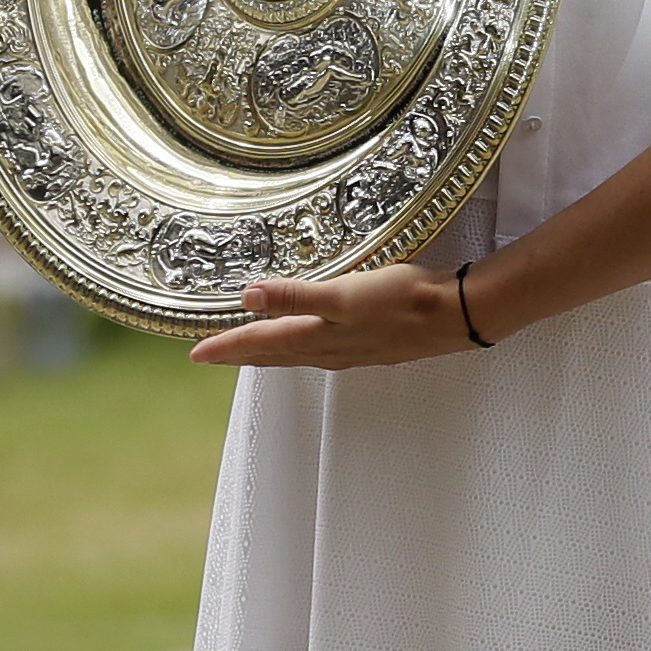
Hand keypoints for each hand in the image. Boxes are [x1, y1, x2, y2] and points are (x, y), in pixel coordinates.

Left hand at [186, 262, 466, 367]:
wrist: (455, 314)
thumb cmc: (403, 301)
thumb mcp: (343, 294)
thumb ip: (295, 296)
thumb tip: (249, 296)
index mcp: (316, 339)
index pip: (258, 345)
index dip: (224, 347)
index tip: (194, 353)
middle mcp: (329, 350)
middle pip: (272, 356)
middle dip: (240, 354)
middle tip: (211, 356)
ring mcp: (350, 350)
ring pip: (295, 356)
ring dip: (267, 354)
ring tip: (248, 351)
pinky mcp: (369, 344)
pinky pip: (319, 352)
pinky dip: (299, 348)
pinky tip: (306, 342)